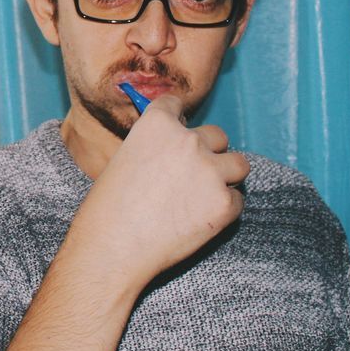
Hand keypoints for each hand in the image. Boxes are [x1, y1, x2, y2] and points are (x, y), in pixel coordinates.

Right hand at [72, 94, 248, 286]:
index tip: (178, 133)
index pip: (178, 104)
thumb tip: (176, 143)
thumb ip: (154, 145)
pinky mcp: (224, 204)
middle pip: (217, 135)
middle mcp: (188, 140)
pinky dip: (224, 208)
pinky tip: (200, 218)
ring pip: (239, 164)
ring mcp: (210, 172)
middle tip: (193, 174)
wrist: (114, 246)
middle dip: (209, 152)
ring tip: (206, 193)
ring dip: (226, 176)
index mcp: (158, 124)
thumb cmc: (110, 205)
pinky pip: (237, 200)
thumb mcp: (125, 157)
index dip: (178, 120)